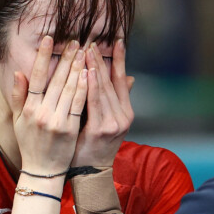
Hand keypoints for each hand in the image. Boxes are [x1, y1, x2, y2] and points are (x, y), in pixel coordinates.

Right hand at [10, 36, 87, 173]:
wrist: (42, 170)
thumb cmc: (31, 143)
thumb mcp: (19, 120)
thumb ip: (18, 96)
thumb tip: (18, 73)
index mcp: (28, 108)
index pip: (35, 76)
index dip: (42, 57)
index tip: (49, 39)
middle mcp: (40, 112)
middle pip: (55, 79)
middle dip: (66, 58)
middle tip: (76, 41)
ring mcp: (55, 121)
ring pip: (69, 89)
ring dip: (78, 68)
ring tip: (85, 52)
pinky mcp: (70, 129)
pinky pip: (78, 104)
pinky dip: (84, 88)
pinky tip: (90, 74)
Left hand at [71, 39, 133, 167]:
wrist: (90, 172)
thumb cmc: (93, 145)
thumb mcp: (108, 122)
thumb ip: (114, 99)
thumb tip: (128, 77)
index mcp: (125, 112)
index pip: (122, 80)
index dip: (120, 60)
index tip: (117, 41)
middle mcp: (123, 116)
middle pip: (112, 82)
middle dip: (102, 60)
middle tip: (93, 41)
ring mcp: (114, 122)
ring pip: (103, 89)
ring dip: (95, 68)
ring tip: (87, 50)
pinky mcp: (101, 129)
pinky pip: (94, 102)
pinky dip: (90, 85)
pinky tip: (86, 71)